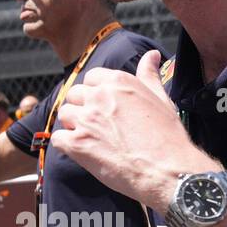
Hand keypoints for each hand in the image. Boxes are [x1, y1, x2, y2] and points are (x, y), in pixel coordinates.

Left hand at [49, 50, 216, 210]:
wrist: (169, 171)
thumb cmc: (168, 137)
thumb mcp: (161, 99)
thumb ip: (149, 75)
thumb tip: (152, 55)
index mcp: (117, 82)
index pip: (90, 78)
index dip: (95, 93)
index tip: (103, 107)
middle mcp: (98, 96)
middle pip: (74, 94)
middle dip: (82, 109)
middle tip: (98, 126)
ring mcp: (86, 119)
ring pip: (64, 114)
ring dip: (73, 126)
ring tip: (93, 139)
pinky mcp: (77, 143)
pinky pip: (58, 139)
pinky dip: (67, 146)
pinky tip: (83, 152)